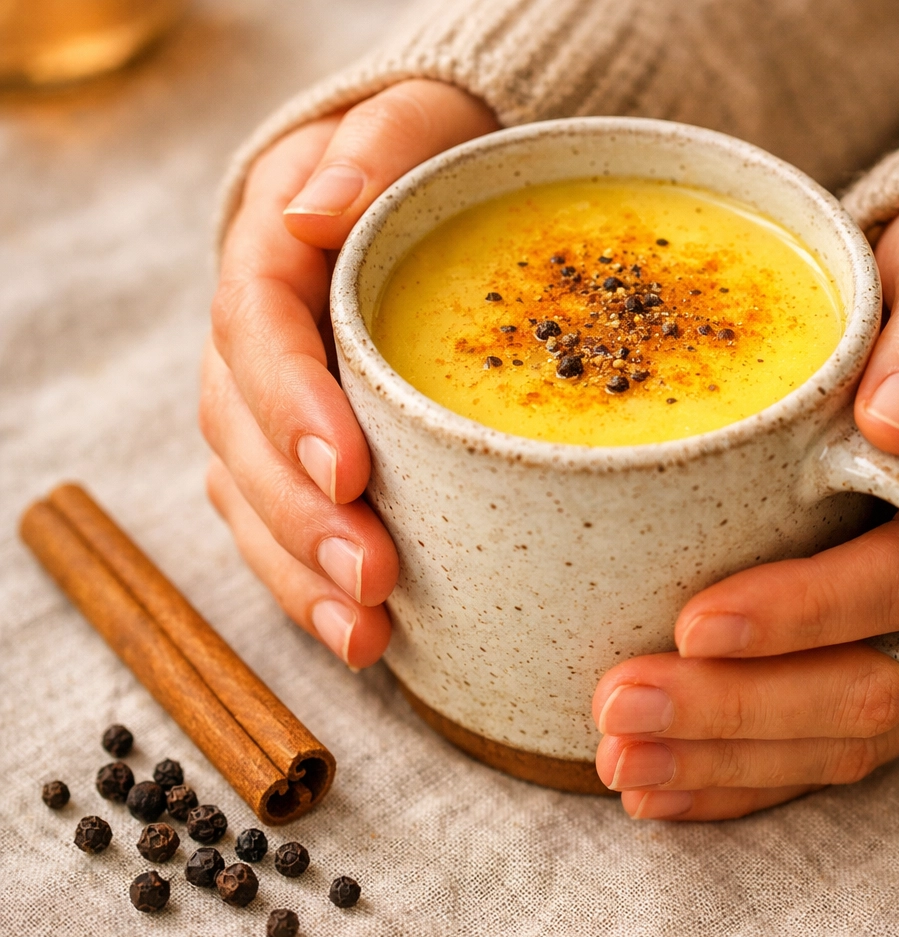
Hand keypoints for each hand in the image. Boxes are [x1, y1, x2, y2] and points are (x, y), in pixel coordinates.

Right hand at [202, 80, 497, 665]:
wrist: (430, 194)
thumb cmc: (432, 161)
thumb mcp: (417, 119)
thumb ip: (378, 148)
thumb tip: (319, 210)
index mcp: (275, 252)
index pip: (257, 328)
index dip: (291, 405)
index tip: (349, 471)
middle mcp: (258, 336)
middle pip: (244, 432)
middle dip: (301, 515)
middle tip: (372, 576)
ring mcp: (270, 400)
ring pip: (252, 493)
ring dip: (298, 572)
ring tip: (364, 634)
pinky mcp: (297, 448)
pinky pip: (280, 520)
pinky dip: (308, 581)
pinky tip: (358, 632)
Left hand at [592, 205, 898, 820]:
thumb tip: (898, 417)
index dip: (802, 615)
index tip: (694, 622)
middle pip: (862, 691)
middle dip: (733, 713)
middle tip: (615, 712)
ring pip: (833, 740)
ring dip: (721, 762)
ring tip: (616, 762)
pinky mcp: (877, 663)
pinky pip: (815, 748)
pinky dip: (736, 777)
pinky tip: (657, 785)